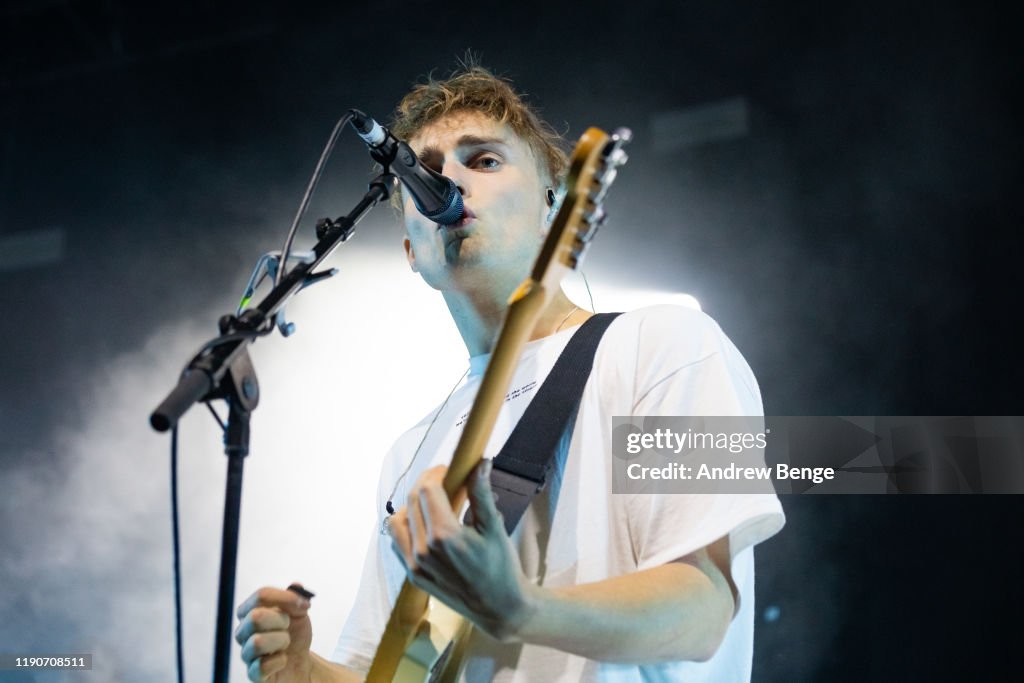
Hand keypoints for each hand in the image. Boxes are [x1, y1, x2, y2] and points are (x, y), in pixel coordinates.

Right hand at [235, 584, 313, 681]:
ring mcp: (246, 654)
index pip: (260, 595)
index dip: (284, 597)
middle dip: (281, 620)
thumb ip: (295, 597)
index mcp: (251, 611)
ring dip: (281, 640)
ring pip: (257, 642)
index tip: (304, 604)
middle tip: (288, 626)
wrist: (300, 661)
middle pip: (256, 617)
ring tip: (286, 642)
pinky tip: (283, 659)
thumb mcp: (300, 612)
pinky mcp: (253, 674)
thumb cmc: (294, 634)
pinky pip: (261, 666)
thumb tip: (296, 586)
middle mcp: (243, 632)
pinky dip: (280, 660)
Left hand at [388, 460, 536, 640]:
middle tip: (445, 480)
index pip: (427, 489)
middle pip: (413, 500)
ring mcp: (415, 565)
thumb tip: (480, 463)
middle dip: (427, 483)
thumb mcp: (494, 528)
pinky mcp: (413, 576)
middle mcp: (424, 550)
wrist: (499, 607)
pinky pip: (397, 541)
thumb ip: (481, 493)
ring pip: (398, 520)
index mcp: (445, 536)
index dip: (437, 473)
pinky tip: (424, 524)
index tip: (450, 469)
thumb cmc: (501, 567)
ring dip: (412, 504)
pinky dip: (406, 526)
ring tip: (432, 502)